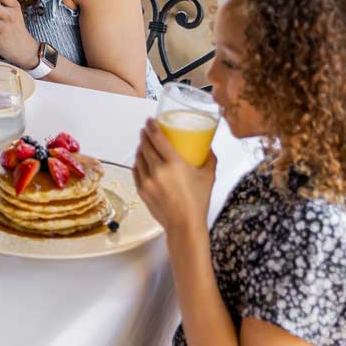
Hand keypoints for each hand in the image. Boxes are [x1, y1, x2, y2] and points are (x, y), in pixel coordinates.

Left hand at [132, 118, 215, 235]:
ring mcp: (147, 180)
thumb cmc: (197, 202)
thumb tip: (208, 147)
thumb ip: (209, 159)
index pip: (157, 138)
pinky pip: (136, 170)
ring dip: (140, 147)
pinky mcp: (141, 189)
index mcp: (174, 163)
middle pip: (145, 145)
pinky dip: (138, 163)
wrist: (184, 225)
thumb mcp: (208, 177)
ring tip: (144, 144)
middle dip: (144, 134)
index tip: (150, 120)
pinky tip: (141, 160)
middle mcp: (157, 170)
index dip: (151, 126)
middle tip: (147, 130)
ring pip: (138, 157)